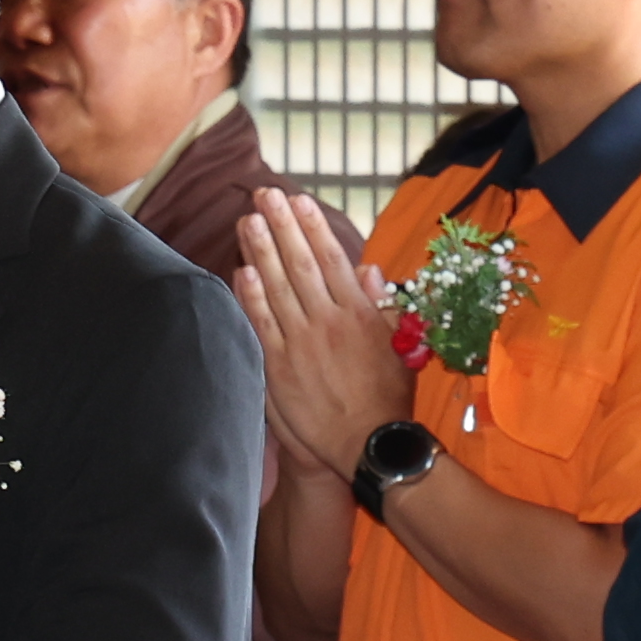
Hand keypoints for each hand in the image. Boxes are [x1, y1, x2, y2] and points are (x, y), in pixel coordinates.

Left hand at [228, 185, 416, 474]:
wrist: (367, 445)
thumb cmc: (388, 398)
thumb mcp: (400, 347)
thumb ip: (383, 307)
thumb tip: (368, 270)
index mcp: (359, 315)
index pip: (331, 260)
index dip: (313, 228)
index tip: (298, 201)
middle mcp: (328, 323)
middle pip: (299, 264)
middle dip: (281, 226)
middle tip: (264, 195)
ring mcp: (300, 345)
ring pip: (277, 288)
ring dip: (260, 252)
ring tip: (247, 220)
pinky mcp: (279, 368)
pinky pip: (262, 325)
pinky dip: (250, 297)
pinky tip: (241, 271)